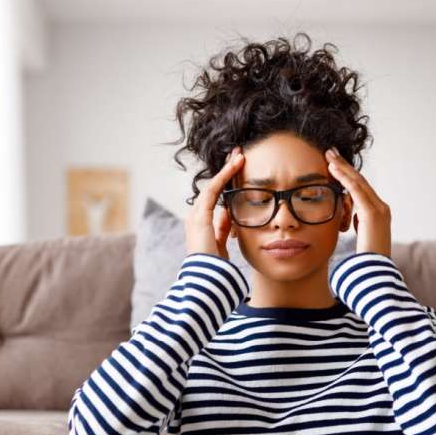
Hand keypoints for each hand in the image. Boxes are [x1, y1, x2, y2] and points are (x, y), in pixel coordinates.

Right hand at [185, 145, 242, 261]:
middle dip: (226, 171)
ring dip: (227, 169)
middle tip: (239, 155)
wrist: (206, 279)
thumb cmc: (214, 267)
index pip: (214, 198)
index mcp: (200, 223)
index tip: (238, 172)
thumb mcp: (221, 244)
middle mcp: (195, 216)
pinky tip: (235, 165)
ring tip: (240, 155)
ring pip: (213, 184)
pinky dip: (225, 176)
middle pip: (212, 187)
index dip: (226, 183)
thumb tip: (227, 214)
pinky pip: (213, 189)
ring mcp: (196, 215)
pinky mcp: (200, 215)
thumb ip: (223, 229)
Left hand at [325, 147, 390, 257]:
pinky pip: (356, 191)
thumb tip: (350, 218)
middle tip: (330, 152)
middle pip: (360, 181)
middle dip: (344, 165)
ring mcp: (379, 209)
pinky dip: (344, 178)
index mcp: (378, 212)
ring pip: (358, 182)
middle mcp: (381, 208)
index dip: (347, 175)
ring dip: (342, 167)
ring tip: (329, 156)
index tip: (334, 164)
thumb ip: (357, 224)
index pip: (361, 189)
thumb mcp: (362, 237)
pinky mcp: (373, 214)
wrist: (376, 274)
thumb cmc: (366, 261)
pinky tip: (333, 169)